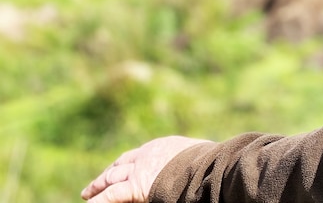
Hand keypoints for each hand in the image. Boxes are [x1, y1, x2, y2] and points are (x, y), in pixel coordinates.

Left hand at [81, 135, 211, 201]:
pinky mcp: (135, 186)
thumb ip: (193, 161)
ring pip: (112, 178)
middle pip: (121, 164)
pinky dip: (99, 200)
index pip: (139, 155)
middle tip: (95, 184)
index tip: (119, 168)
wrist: (205, 166)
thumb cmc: (211, 162)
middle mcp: (147, 155)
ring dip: (98, 186)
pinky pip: (112, 196)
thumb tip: (206, 163)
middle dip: (107, 174)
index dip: (127, 163)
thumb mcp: (202, 157)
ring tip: (87, 194)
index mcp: (164, 147)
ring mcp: (140, 170)